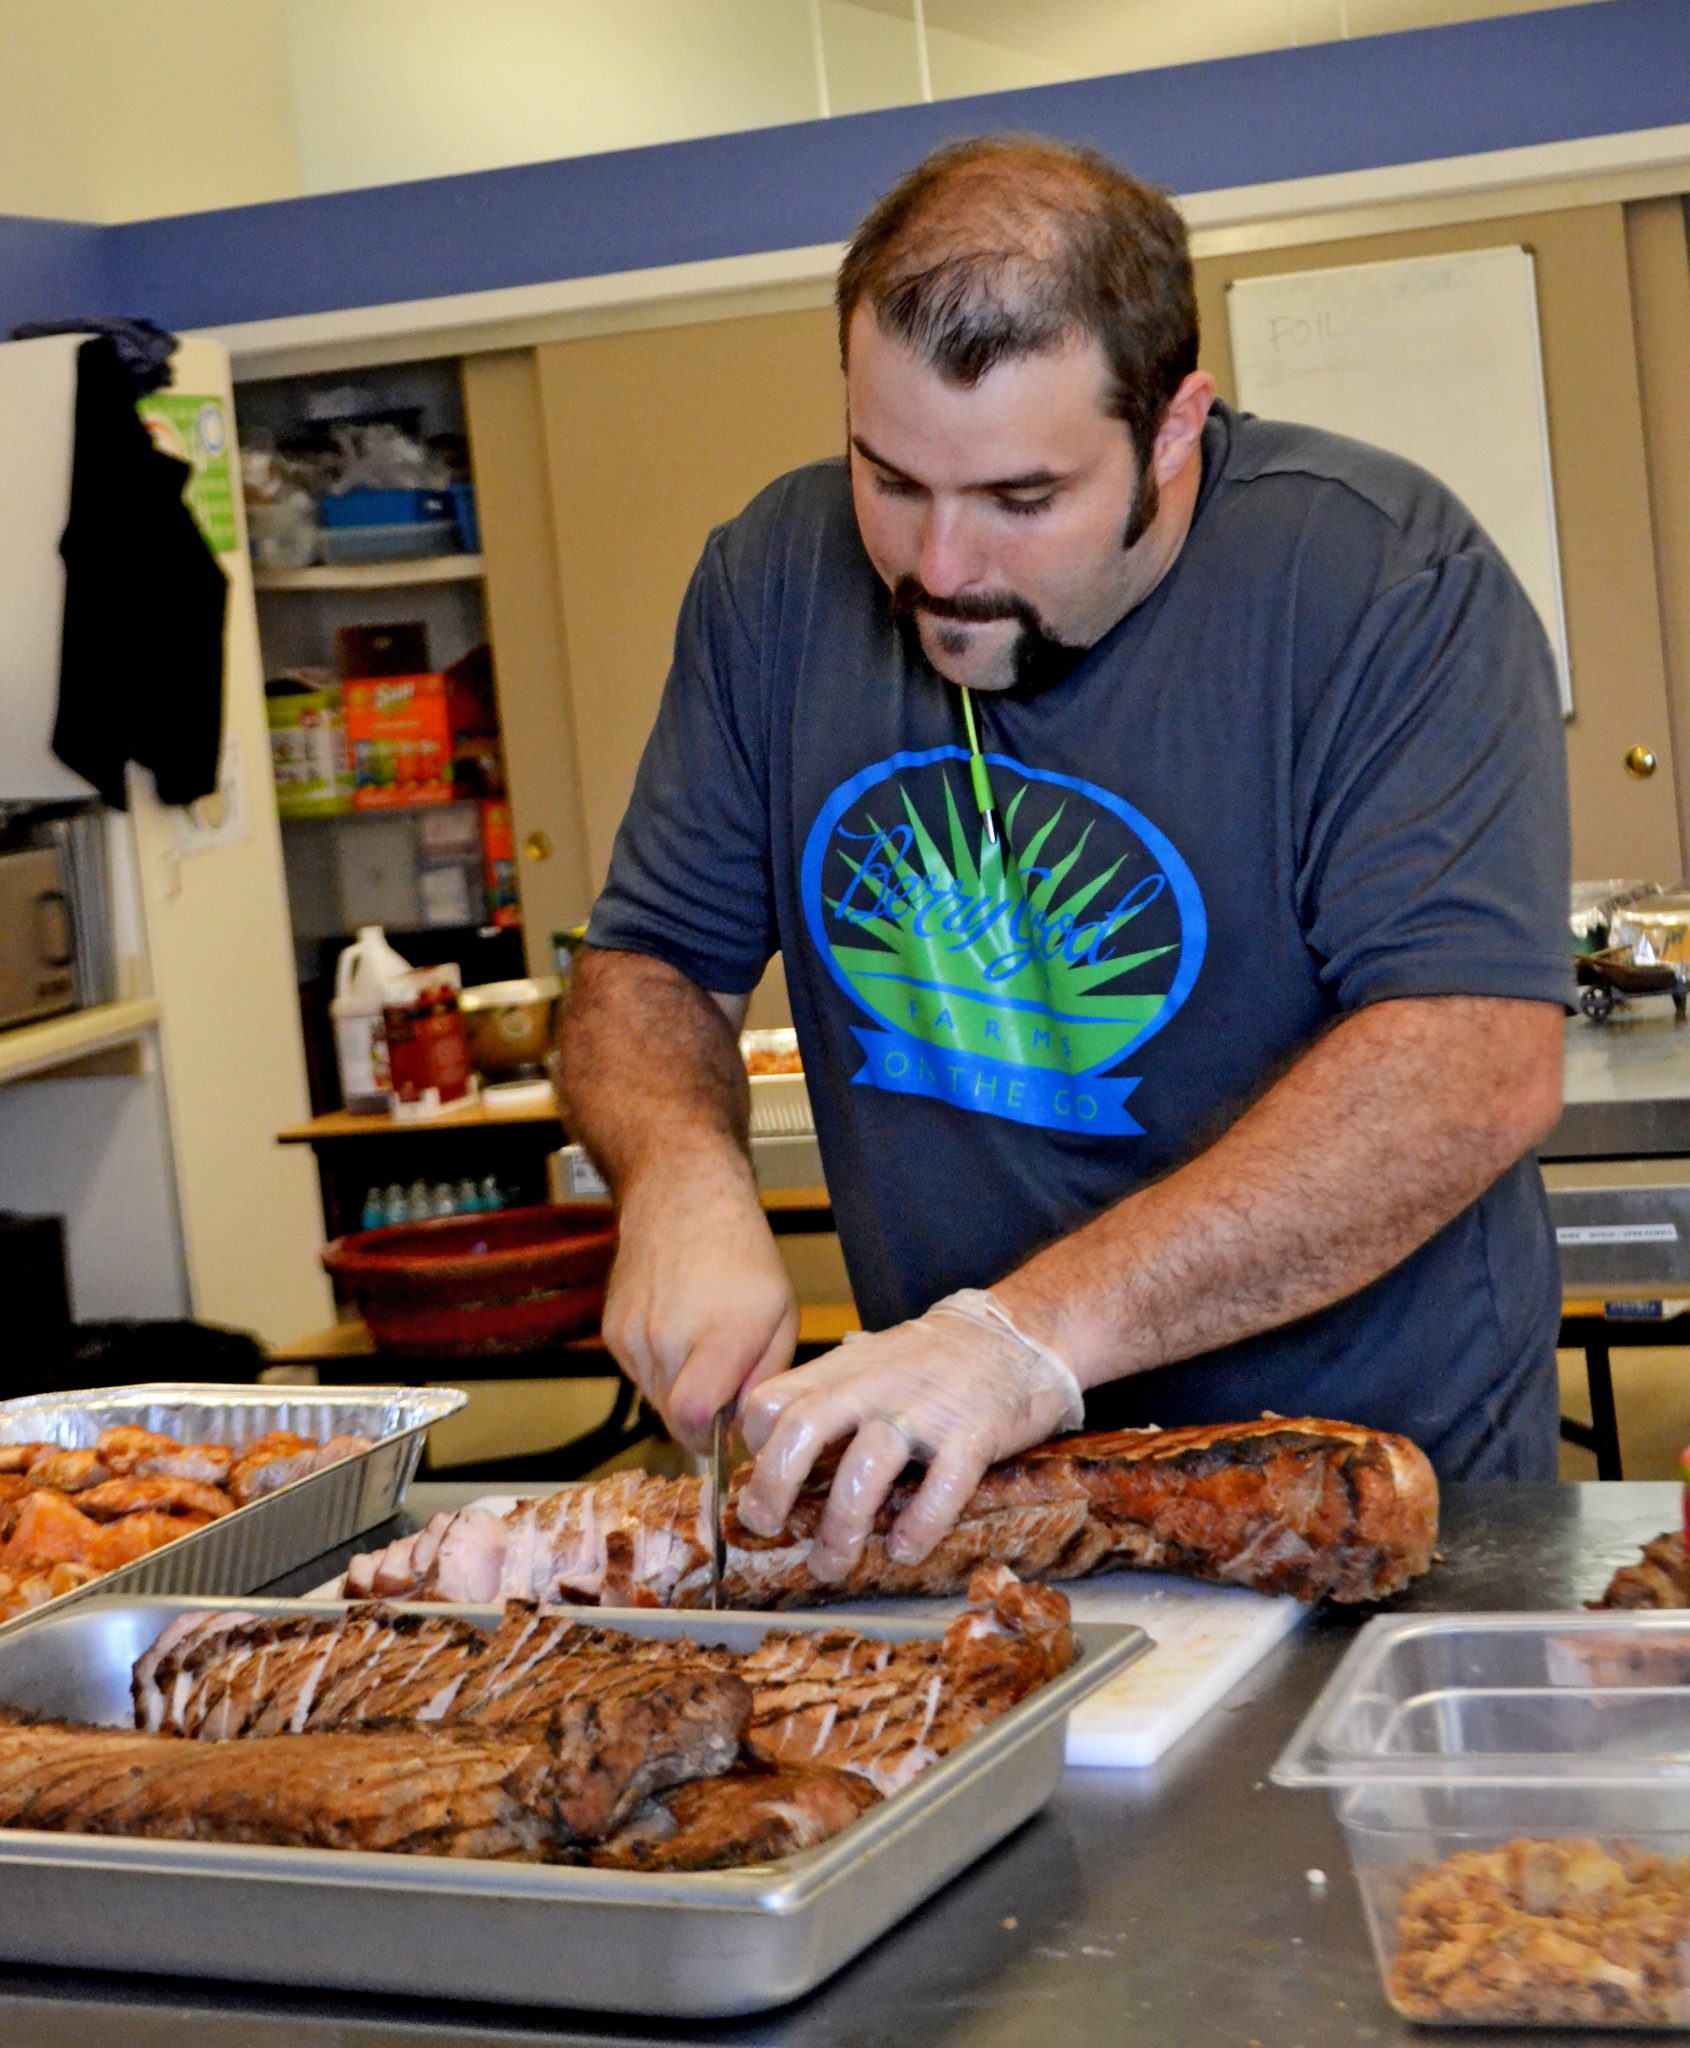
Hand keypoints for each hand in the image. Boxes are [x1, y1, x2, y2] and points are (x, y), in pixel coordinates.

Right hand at [602, 1160, 797, 1451]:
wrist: (684, 1201)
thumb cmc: (742, 1255)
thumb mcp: (782, 1315)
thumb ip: (766, 1378)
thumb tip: (745, 1429)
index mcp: (720, 1335)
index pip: (694, 1418)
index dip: (710, 1438)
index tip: (726, 1432)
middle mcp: (670, 1337)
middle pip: (674, 1417)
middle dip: (700, 1417)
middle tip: (722, 1383)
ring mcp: (635, 1334)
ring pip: (654, 1398)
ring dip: (679, 1391)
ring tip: (700, 1347)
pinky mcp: (614, 1331)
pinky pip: (638, 1373)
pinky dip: (658, 1368)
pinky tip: (677, 1331)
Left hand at [737, 1290, 1084, 1579]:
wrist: (1021, 1331)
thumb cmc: (938, 1359)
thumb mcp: (872, 1362)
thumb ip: (832, 1396)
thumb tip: (783, 1454)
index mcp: (845, 1370)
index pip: (772, 1400)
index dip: (753, 1446)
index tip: (759, 1484)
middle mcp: (876, 1385)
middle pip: (803, 1427)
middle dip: (774, 1485)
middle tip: (767, 1528)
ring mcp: (925, 1407)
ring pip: (866, 1465)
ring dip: (842, 1525)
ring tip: (834, 1563)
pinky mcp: (974, 1431)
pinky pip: (941, 1486)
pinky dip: (919, 1527)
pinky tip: (904, 1551)